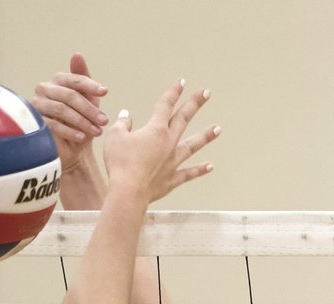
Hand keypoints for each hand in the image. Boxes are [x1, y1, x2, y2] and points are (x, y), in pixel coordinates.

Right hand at [32, 53, 108, 175]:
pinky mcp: (35, 122)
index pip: (74, 79)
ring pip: (62, 110)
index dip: (90, 85)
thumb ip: (84, 80)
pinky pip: (53, 125)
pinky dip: (70, 131)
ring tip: (97, 131)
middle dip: (89, 109)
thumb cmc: (81, 122)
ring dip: (82, 121)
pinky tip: (82, 137)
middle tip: (104, 121)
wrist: (72, 149)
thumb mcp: (88, 101)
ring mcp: (37, 105)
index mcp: (58, 81)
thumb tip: (77, 54)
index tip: (105, 92)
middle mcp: (44, 89)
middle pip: (69, 95)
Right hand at [103, 79, 219, 201]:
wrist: (128, 192)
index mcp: (155, 130)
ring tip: (218, 129)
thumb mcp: (115, 137)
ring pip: (193, 145)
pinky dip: (200, 170)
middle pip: (183, 119)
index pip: (165, 105)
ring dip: (206, 136)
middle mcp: (168, 143)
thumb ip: (123, 124)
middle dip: (195, 104)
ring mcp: (173, 161)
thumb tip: (127, 116)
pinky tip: (210, 166)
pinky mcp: (172, 178)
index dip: (173, 92)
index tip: (181, 82)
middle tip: (206, 93)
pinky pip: (189, 173)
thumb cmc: (120, 163)